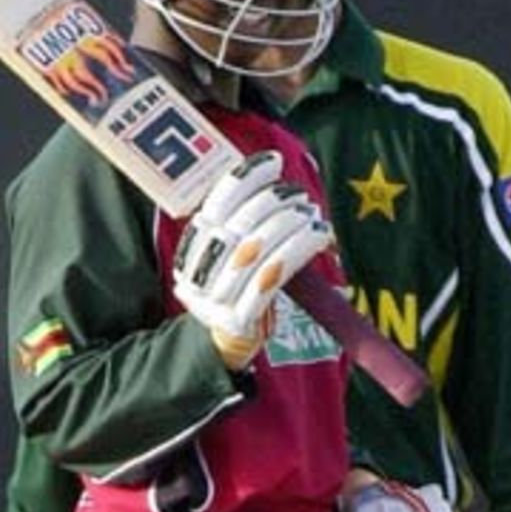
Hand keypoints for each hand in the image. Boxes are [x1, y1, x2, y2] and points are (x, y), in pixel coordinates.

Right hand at [173, 150, 332, 367]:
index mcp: (193, 245)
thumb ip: (243, 224)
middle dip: (276, 202)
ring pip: (258, 248)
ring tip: (313, 218)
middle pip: (240, 222)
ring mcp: (216, 295)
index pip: (217, 202)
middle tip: (301, 199)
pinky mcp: (238, 317)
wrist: (220, 348)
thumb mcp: (230, 255)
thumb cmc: (234, 295)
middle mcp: (199, 267)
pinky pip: (271, 278)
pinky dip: (298, 253)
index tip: (274, 163)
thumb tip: (274, 184)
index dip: (246, 178)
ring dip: (292, 225)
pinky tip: (317, 241)